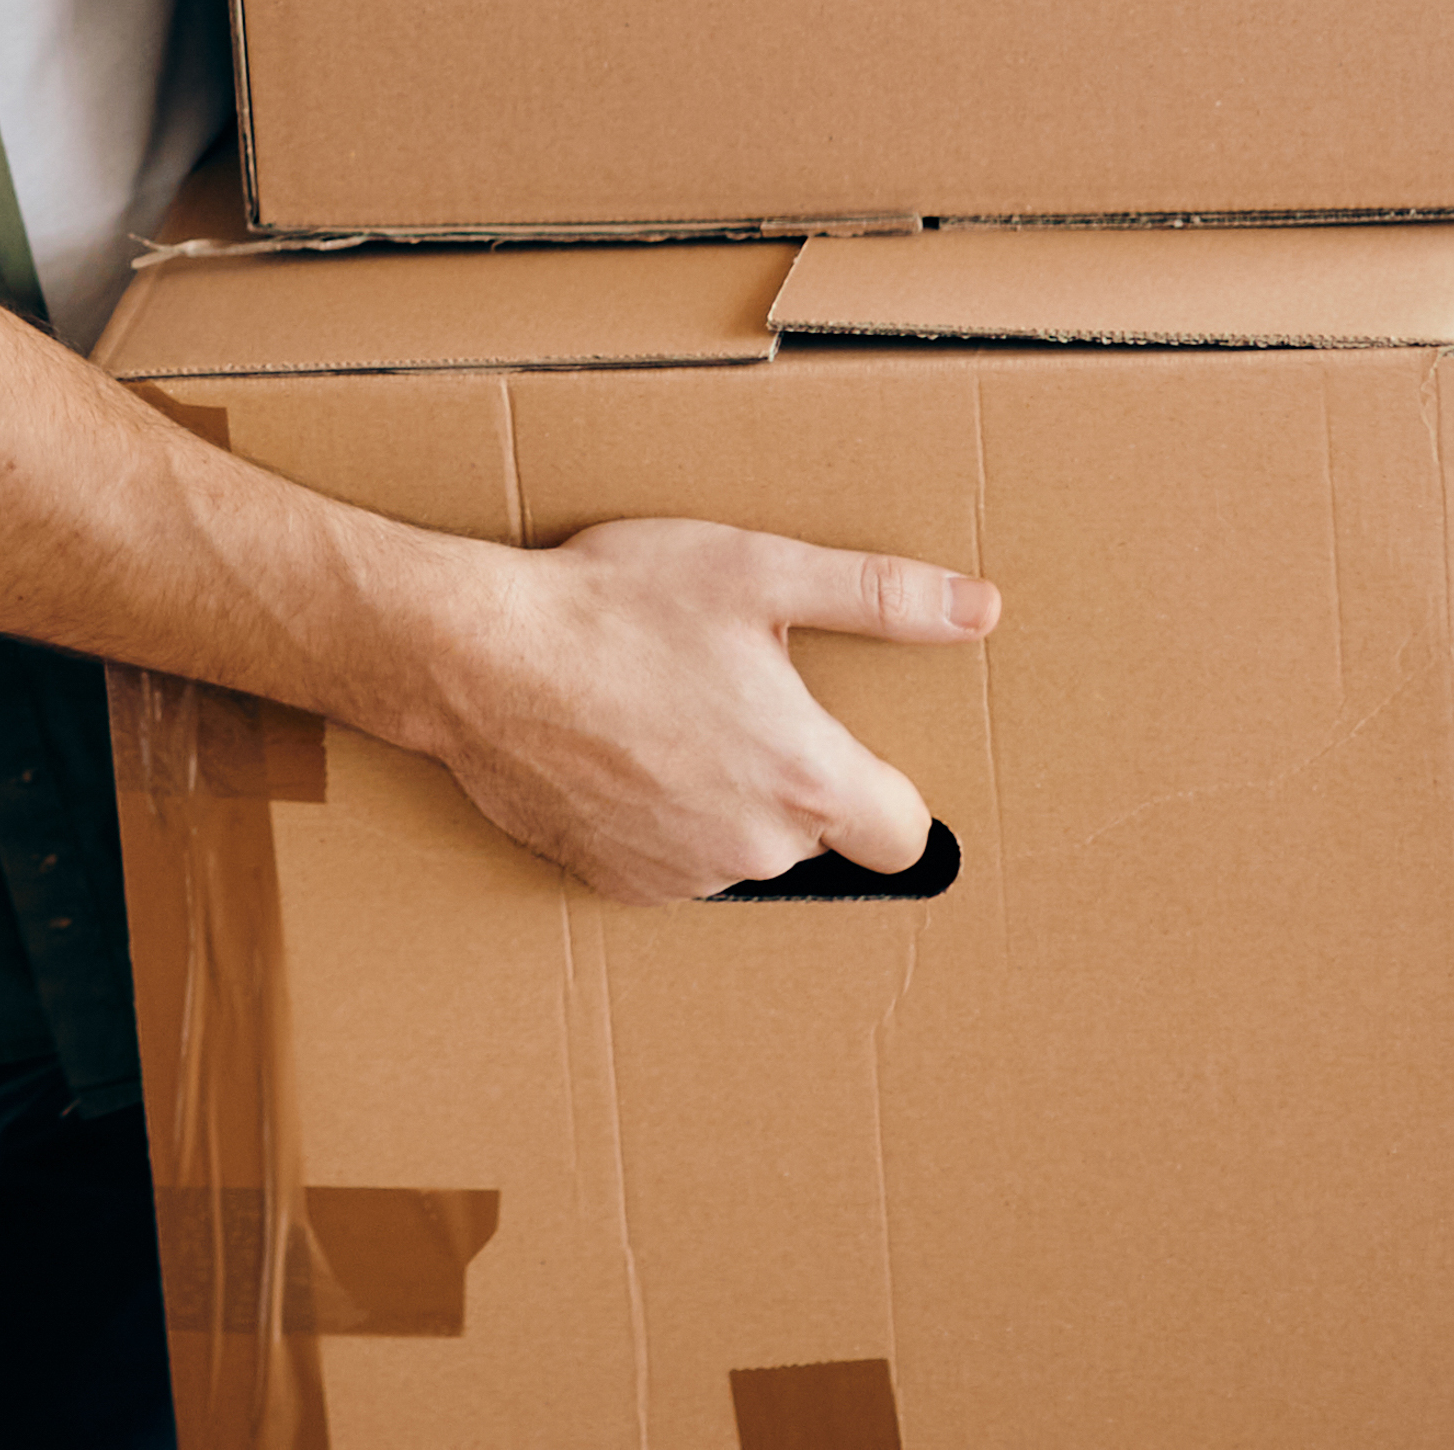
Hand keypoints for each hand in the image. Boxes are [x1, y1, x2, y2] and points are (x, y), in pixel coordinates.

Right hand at [400, 519, 997, 906]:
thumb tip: (979, 609)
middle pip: (813, 831)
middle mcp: (752, 849)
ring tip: (663, 712)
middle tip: (728, 692)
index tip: (849, 743)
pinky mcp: (614, 882)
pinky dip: (656, 817)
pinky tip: (618, 748)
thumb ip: (878, 596)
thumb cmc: (614, 606)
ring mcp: (680, 875)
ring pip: (737, 845)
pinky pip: (667, 860)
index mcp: (805, 780)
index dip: (889, 787)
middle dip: (787, 771)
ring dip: (720, 796)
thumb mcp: (756, 572)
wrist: (475, 654)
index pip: (906, 834)